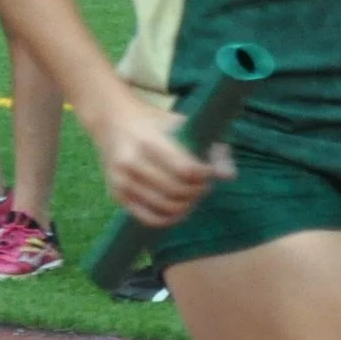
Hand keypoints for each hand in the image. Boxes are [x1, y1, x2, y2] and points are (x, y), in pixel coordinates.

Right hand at [94, 96, 234, 227]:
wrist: (111, 120)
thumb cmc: (153, 121)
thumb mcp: (181, 124)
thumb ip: (208, 147)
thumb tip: (228, 176)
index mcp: (148, 141)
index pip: (185, 169)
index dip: (203, 175)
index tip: (208, 170)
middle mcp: (131, 162)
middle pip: (176, 190)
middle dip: (197, 191)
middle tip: (204, 186)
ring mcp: (121, 181)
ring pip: (164, 206)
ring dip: (186, 206)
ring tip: (193, 196)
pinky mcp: (117, 194)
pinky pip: (147, 217)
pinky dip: (168, 219)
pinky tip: (179, 211)